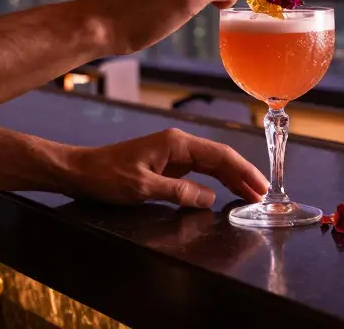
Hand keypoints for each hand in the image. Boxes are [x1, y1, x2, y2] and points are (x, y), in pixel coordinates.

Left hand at [62, 128, 267, 208]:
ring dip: (231, 179)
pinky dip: (214, 181)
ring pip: (211, 165)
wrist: (80, 171)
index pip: (219, 155)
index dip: (243, 171)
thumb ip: (178, 192)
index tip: (261, 186)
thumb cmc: (106, 176)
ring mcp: (172, 154)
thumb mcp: (143, 188)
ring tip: (251, 196)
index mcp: (176, 143)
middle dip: (243, 175)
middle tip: (263, 195)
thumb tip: (210, 198)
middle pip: (220, 158)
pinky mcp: (166, 165)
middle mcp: (178, 144)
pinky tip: (224, 193)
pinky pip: (198, 172)